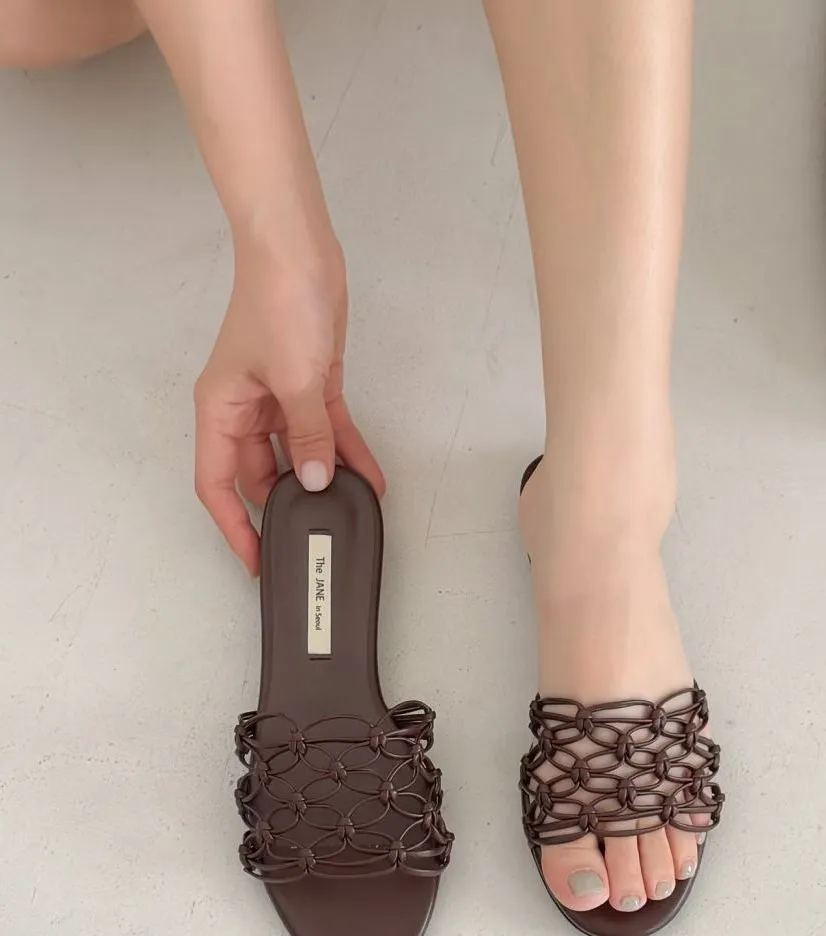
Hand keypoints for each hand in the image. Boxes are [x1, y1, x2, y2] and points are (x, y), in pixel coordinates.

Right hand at [194, 235, 384, 573]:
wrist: (299, 248)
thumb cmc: (276, 300)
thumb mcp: (293, 380)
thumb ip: (305, 437)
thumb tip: (311, 481)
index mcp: (220, 410)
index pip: (217, 484)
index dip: (233, 526)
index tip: (253, 558)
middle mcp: (244, 409)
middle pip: (259, 474)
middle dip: (287, 503)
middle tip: (314, 534)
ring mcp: (278, 398)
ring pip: (297, 455)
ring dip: (323, 478)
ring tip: (348, 509)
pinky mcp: (309, 385)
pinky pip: (326, 432)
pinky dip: (346, 452)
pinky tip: (368, 476)